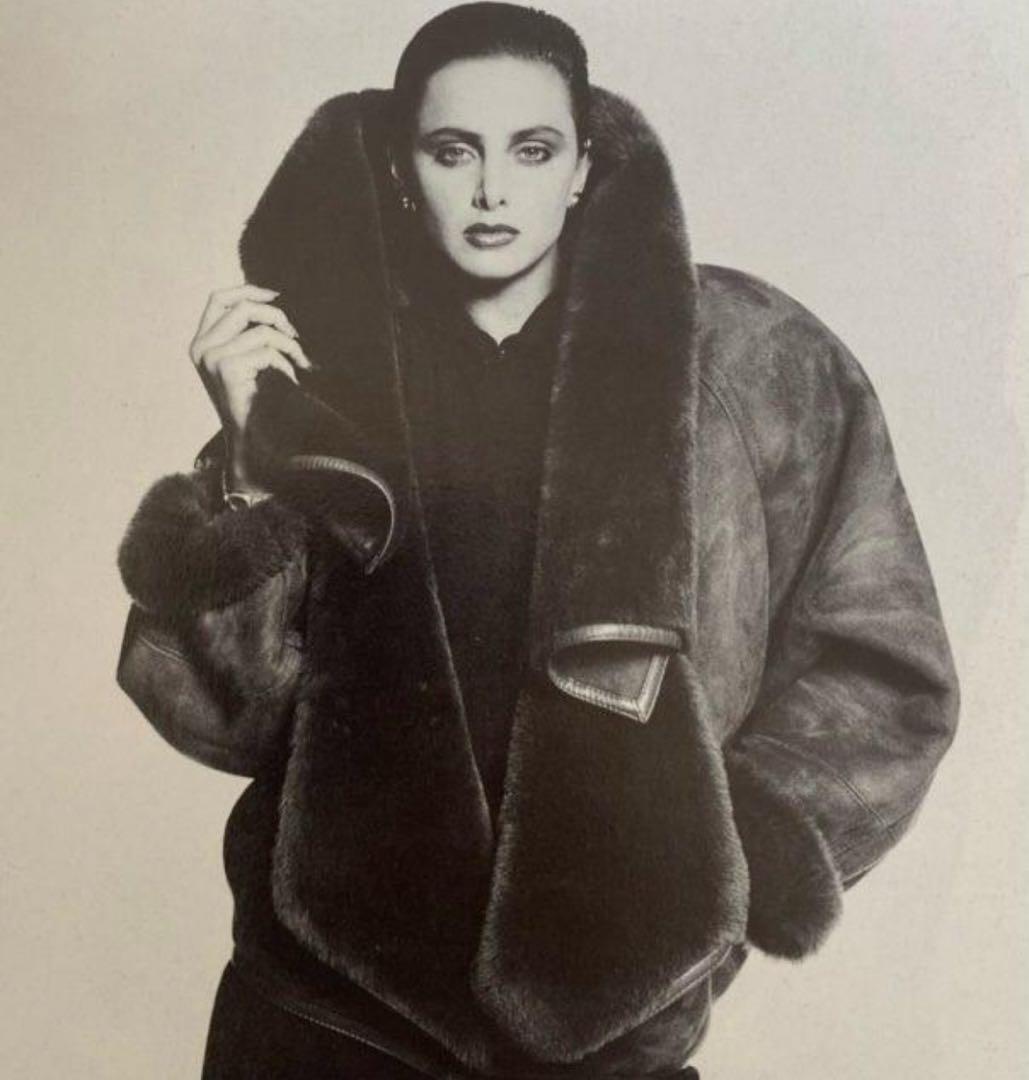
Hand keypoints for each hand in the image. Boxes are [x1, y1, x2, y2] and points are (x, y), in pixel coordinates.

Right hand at [189, 284, 311, 490]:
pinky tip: (290, 380)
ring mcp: (210, 357)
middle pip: (242, 307)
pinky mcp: (226, 368)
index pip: (218, 298)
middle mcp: (200, 347)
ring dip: (288, 345)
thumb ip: (248, 334)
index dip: (248, 290)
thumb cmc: (255, 402)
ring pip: (260, 330)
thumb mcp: (246, 362)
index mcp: (200, 342)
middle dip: (276, 316)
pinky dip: (286, 364)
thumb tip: (274, 301)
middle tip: (296, 335)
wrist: (248, 440)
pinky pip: (267, 351)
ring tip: (299, 362)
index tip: (277, 295)